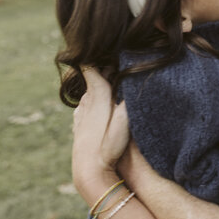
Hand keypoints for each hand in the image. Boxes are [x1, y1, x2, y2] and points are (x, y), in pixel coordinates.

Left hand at [72, 66, 129, 201]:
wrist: (89, 171)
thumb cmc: (109, 146)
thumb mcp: (124, 120)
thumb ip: (129, 99)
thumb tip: (138, 79)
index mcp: (96, 95)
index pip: (91, 66)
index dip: (97, 56)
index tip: (107, 46)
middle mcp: (86, 101)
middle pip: (92, 76)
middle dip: (102, 67)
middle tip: (116, 59)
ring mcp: (81, 113)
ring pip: (90, 91)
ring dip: (98, 84)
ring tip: (111, 77)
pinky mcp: (80, 125)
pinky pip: (87, 105)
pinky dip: (94, 99)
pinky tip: (101, 103)